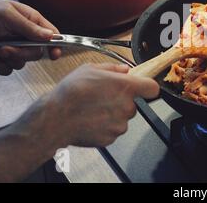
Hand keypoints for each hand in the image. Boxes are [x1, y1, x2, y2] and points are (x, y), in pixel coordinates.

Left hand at [0, 0, 60, 74]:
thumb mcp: (7, 15)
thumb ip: (29, 26)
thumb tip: (50, 36)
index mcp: (31, 21)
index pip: (52, 34)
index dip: (56, 45)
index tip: (54, 55)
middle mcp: (25, 36)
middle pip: (37, 53)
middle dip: (22, 53)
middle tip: (6, 49)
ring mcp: (15, 49)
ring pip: (22, 63)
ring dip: (8, 58)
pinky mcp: (2, 61)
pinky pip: (8, 70)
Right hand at [0, 63, 158, 181]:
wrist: (55, 118)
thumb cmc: (71, 92)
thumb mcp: (90, 68)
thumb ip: (112, 68)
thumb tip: (124, 70)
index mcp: (125, 87)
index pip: (152, 88)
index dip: (148, 87)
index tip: (144, 88)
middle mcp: (126, 106)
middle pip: (133, 104)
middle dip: (122, 101)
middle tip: (103, 98)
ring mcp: (120, 124)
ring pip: (122, 117)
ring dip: (112, 114)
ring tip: (93, 109)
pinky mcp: (111, 137)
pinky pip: (112, 130)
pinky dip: (104, 126)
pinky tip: (91, 120)